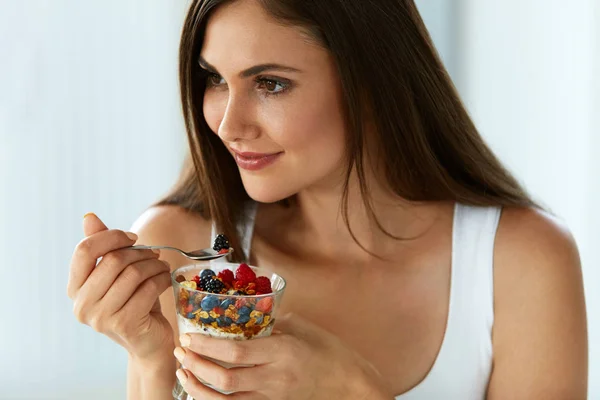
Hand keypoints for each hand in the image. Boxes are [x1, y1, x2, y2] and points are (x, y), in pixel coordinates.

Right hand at [67, 213, 173, 360]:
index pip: (84, 250)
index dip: (111, 237)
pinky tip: (167, 279)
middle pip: (113, 260)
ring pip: (132, 273)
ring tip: (163, 266)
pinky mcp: (124, 324)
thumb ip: (103, 247)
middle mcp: (81, 305)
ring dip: (154, 265)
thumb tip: (89, 217)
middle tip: (155, 254)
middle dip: (140, 253)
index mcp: (74, 289)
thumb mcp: (117, 274)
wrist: (148, 342)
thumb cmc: (133, 302)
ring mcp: (101, 317)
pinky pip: (147, 288)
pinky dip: (162, 279)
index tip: (133, 238)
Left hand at [173, 314, 392, 399]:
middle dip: (196, 366)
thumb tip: (243, 317)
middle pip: (224, 380)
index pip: (235, 352)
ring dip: (198, 388)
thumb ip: (270, 323)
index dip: (207, 346)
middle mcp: (274, 379)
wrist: (349, 384)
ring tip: (184, 371)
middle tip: (181, 351)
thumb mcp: (301, 328)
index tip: (189, 336)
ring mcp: (271, 398)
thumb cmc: (329, 352)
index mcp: (282, 352)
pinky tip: (203, 390)